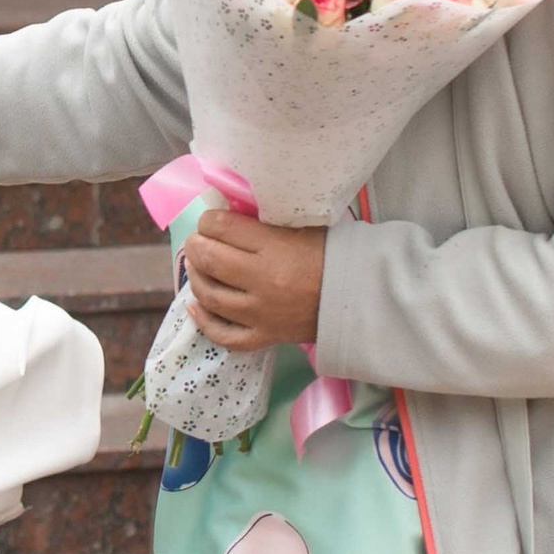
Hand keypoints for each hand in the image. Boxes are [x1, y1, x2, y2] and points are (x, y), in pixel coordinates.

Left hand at [182, 208, 326, 353]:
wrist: (358, 296)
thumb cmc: (328, 255)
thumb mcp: (299, 227)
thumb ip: (262, 224)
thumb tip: (224, 217)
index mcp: (274, 248)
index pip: (221, 227)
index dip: (207, 220)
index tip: (209, 220)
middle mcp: (263, 281)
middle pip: (209, 259)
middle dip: (195, 245)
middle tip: (197, 241)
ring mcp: (261, 313)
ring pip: (209, 295)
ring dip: (195, 276)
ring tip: (197, 265)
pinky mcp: (265, 336)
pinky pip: (224, 334)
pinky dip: (204, 320)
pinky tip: (196, 304)